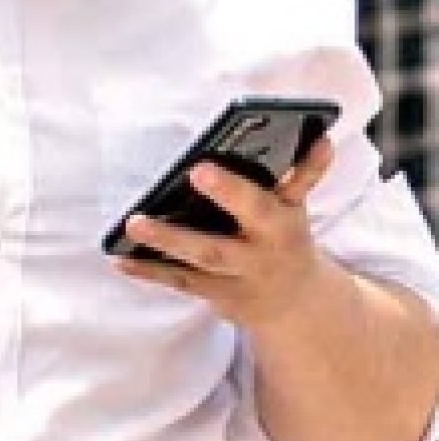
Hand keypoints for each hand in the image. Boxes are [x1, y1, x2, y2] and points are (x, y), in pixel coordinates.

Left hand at [116, 136, 334, 328]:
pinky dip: (149, 271)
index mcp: (279, 224)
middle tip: (171, 191)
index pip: (257, 203)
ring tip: (133, 224)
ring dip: (166, 242)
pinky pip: (179, 281)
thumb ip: (302, 173)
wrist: (296, 302)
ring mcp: (233, 277)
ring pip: (199, 260)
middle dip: (191, 225)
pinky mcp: (213, 293)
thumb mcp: (296, 206)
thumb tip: (320, 137)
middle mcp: (257, 253)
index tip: (199, 169)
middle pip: (223, 240)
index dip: (231, 189)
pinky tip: (121, 259)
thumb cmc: (284, 236)